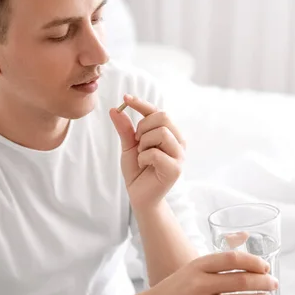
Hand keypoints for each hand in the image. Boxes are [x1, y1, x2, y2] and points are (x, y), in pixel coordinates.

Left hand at [109, 94, 185, 211]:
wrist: (140, 196)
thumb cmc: (138, 171)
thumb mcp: (129, 146)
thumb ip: (125, 129)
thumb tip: (115, 109)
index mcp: (170, 133)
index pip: (158, 111)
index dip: (142, 103)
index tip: (125, 98)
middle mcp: (178, 142)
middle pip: (163, 117)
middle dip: (143, 127)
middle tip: (137, 141)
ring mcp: (179, 155)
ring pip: (161, 132)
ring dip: (144, 143)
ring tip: (142, 155)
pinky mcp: (176, 169)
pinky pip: (156, 152)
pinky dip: (144, 157)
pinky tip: (144, 164)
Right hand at [143, 251, 278, 294]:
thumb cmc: (181, 285)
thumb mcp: (195, 266)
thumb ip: (220, 258)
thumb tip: (247, 236)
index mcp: (199, 265)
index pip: (232, 259)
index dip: (254, 262)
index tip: (266, 267)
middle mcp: (199, 284)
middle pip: (240, 281)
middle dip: (263, 282)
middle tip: (273, 284)